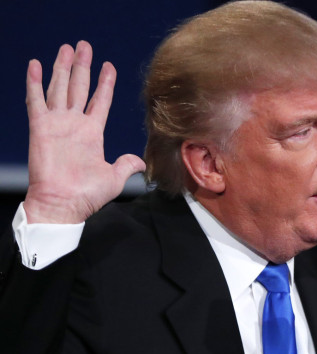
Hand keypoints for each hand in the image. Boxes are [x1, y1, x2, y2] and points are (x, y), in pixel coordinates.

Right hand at [23, 41, 144, 223]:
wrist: (63, 204)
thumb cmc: (86, 195)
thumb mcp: (114, 178)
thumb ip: (126, 165)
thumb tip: (141, 162)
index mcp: (93, 133)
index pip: (100, 101)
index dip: (105, 83)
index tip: (109, 66)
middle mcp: (74, 124)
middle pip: (79, 88)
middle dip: (83, 66)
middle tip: (85, 46)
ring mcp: (57, 124)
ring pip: (59, 88)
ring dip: (62, 67)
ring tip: (67, 48)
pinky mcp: (40, 127)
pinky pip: (36, 100)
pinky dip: (34, 82)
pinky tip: (35, 65)